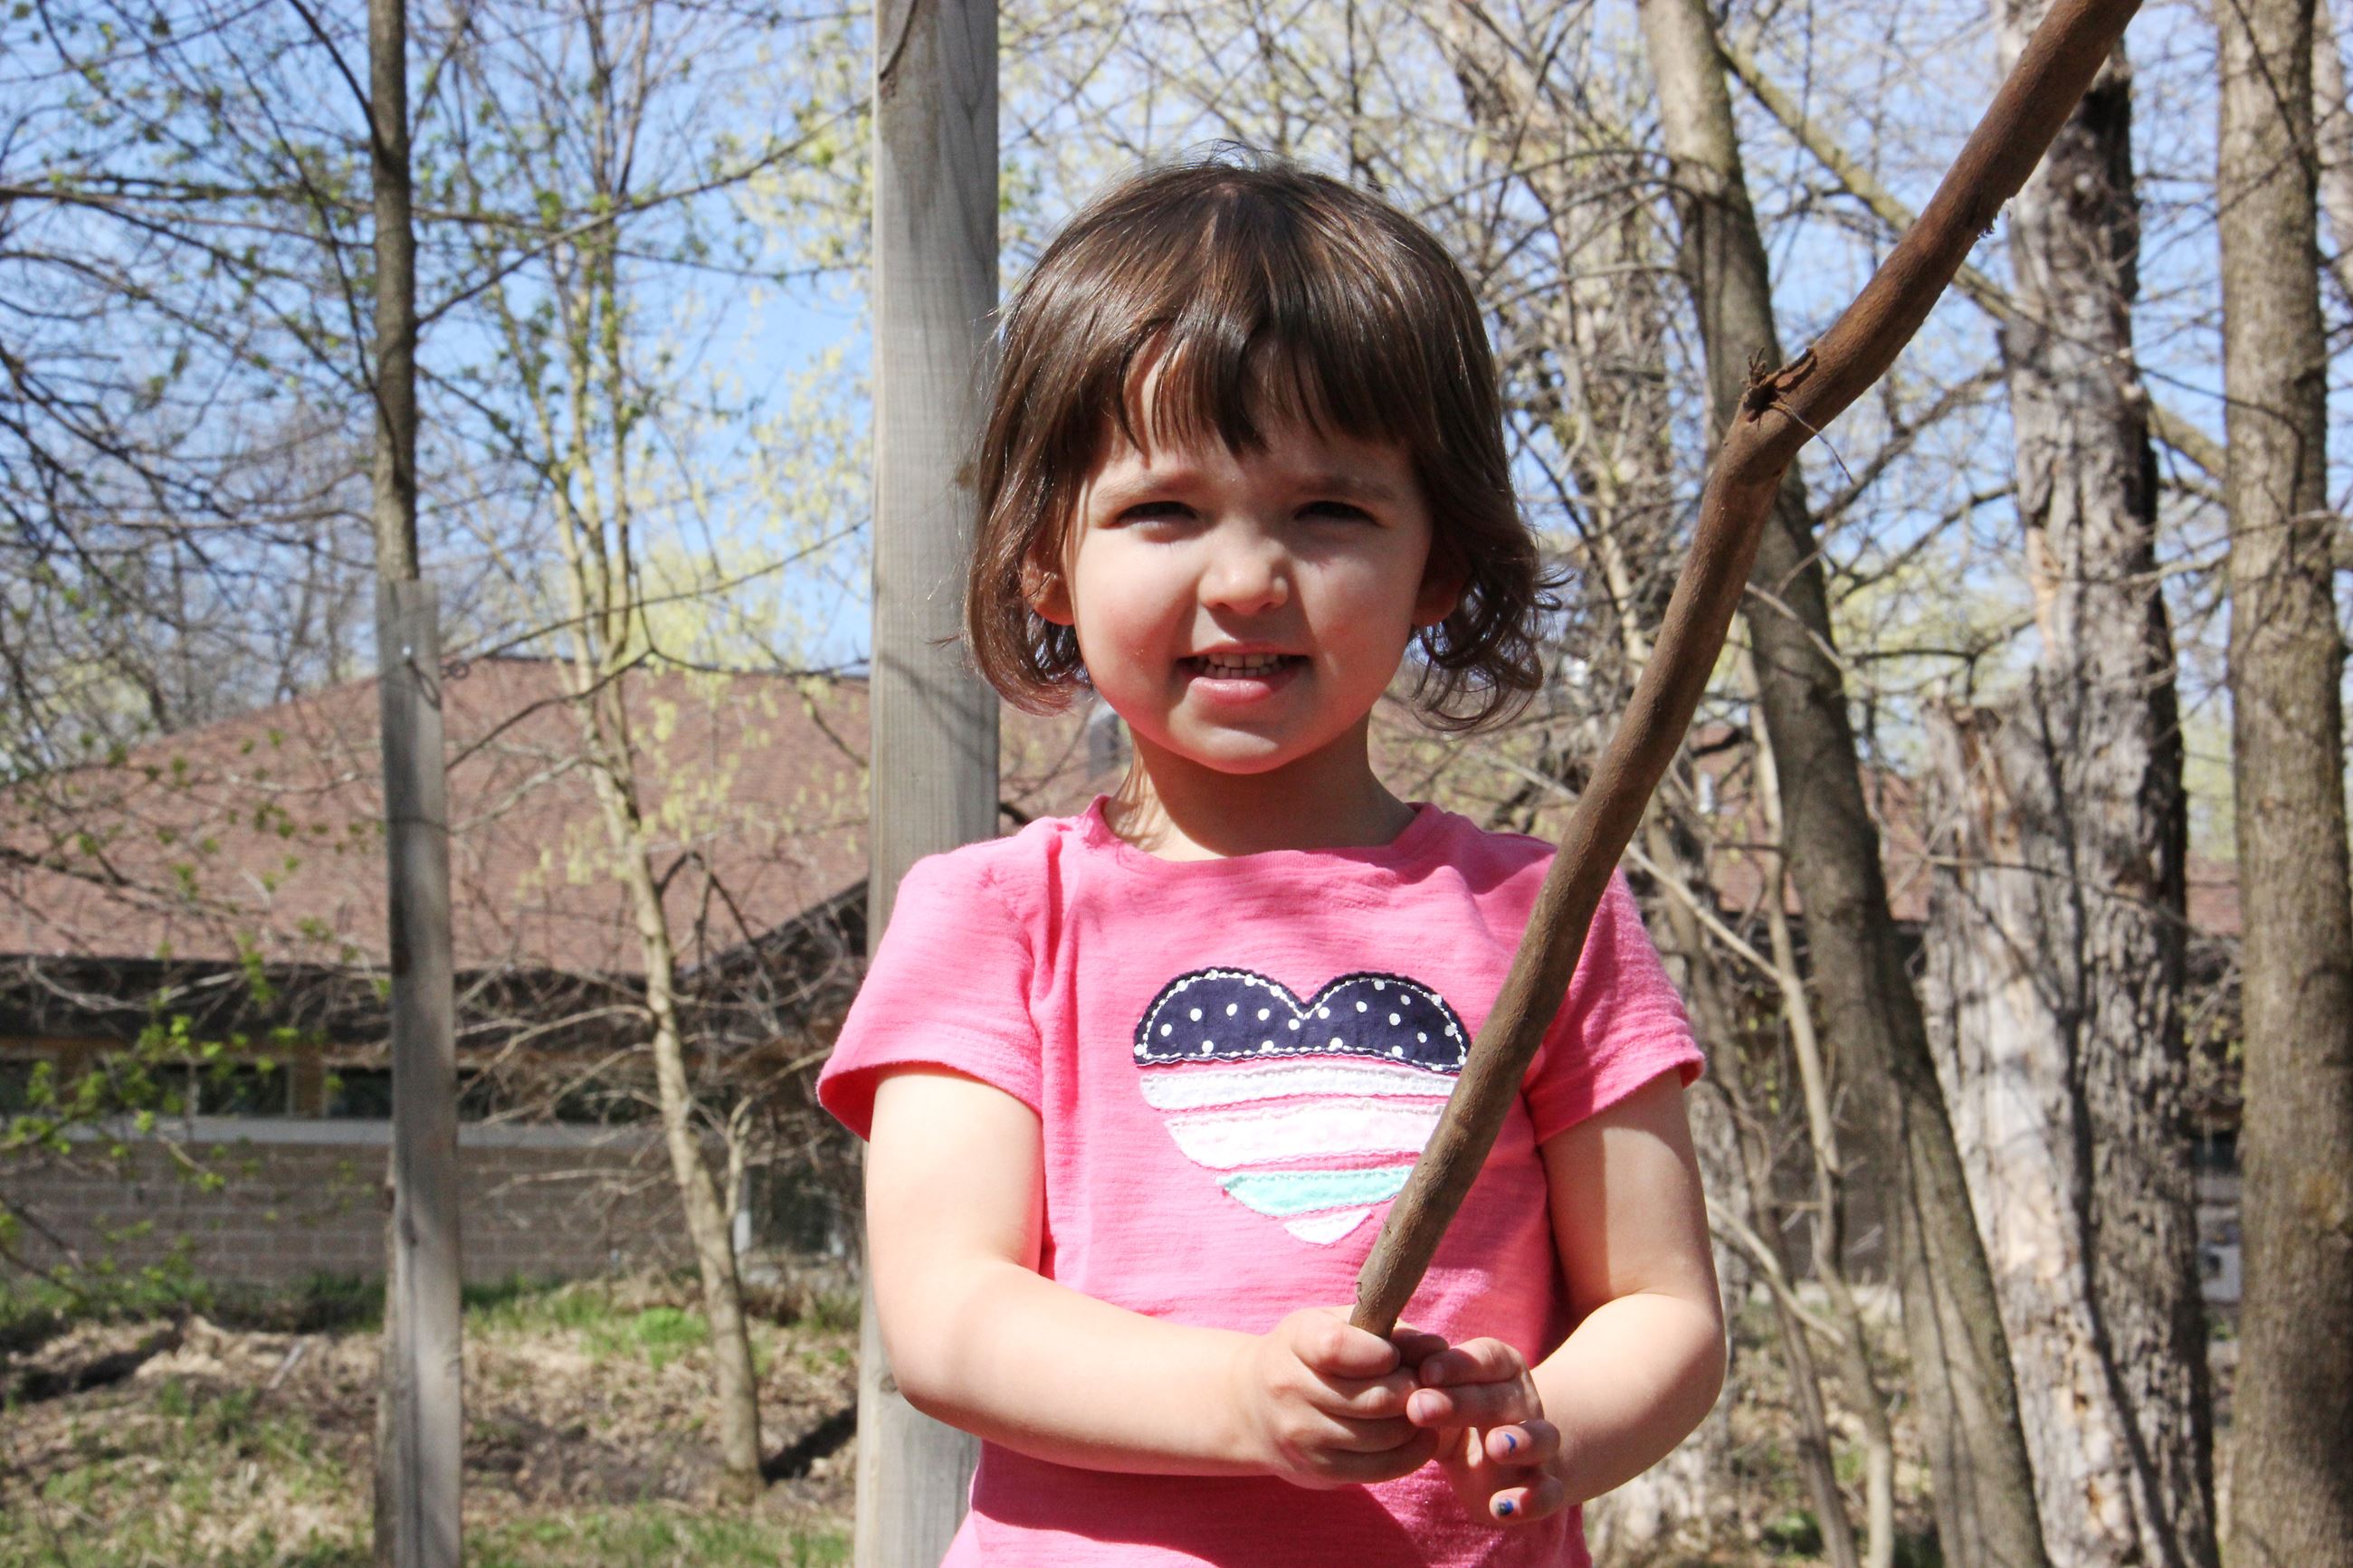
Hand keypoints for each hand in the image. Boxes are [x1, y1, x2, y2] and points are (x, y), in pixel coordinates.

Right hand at [1229, 1308, 1446, 1489]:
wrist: (1253, 1407)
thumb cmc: (1310, 1355)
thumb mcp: (1336, 1324)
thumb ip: (1388, 1329)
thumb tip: (1438, 1348)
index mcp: (1296, 1340)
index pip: (1337, 1348)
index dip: (1378, 1353)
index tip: (1393, 1354)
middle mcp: (1291, 1389)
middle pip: (1373, 1399)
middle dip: (1411, 1390)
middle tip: (1422, 1383)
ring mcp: (1303, 1435)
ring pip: (1383, 1436)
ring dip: (1415, 1422)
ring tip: (1421, 1407)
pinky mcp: (1320, 1471)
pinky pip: (1381, 1468)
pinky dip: (1412, 1452)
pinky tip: (1420, 1435)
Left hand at [1405, 1337, 1569, 1524]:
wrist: (1498, 1461)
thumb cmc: (1453, 1414)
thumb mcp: (1434, 1392)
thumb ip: (1415, 1371)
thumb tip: (1385, 1348)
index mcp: (1500, 1370)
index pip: (1486, 1358)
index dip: (1457, 1364)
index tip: (1423, 1372)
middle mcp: (1523, 1403)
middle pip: (1501, 1398)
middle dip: (1463, 1403)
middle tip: (1420, 1408)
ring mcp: (1537, 1446)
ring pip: (1541, 1438)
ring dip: (1522, 1441)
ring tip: (1496, 1446)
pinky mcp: (1539, 1487)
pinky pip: (1548, 1492)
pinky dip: (1532, 1499)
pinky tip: (1504, 1506)